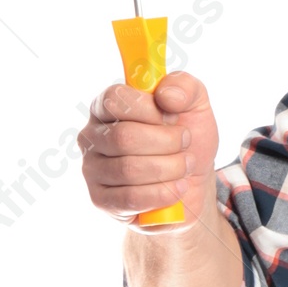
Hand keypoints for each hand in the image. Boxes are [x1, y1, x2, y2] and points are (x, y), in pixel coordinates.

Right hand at [78, 71, 219, 233]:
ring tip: (185, 166)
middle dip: (166, 143)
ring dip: (170, 169)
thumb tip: (165, 95)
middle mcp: (92, 135)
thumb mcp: (195, 104)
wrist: (194, 183)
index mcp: (107, 106)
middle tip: (185, 144)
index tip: (173, 117)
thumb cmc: (187, 139)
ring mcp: (92, 169)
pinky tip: (177, 188)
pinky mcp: (101, 200)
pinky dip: (162, 194)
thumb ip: (184, 86)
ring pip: (129, 170)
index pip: (114, 99)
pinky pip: (130, 198)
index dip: (149, 110)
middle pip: (123, 137)